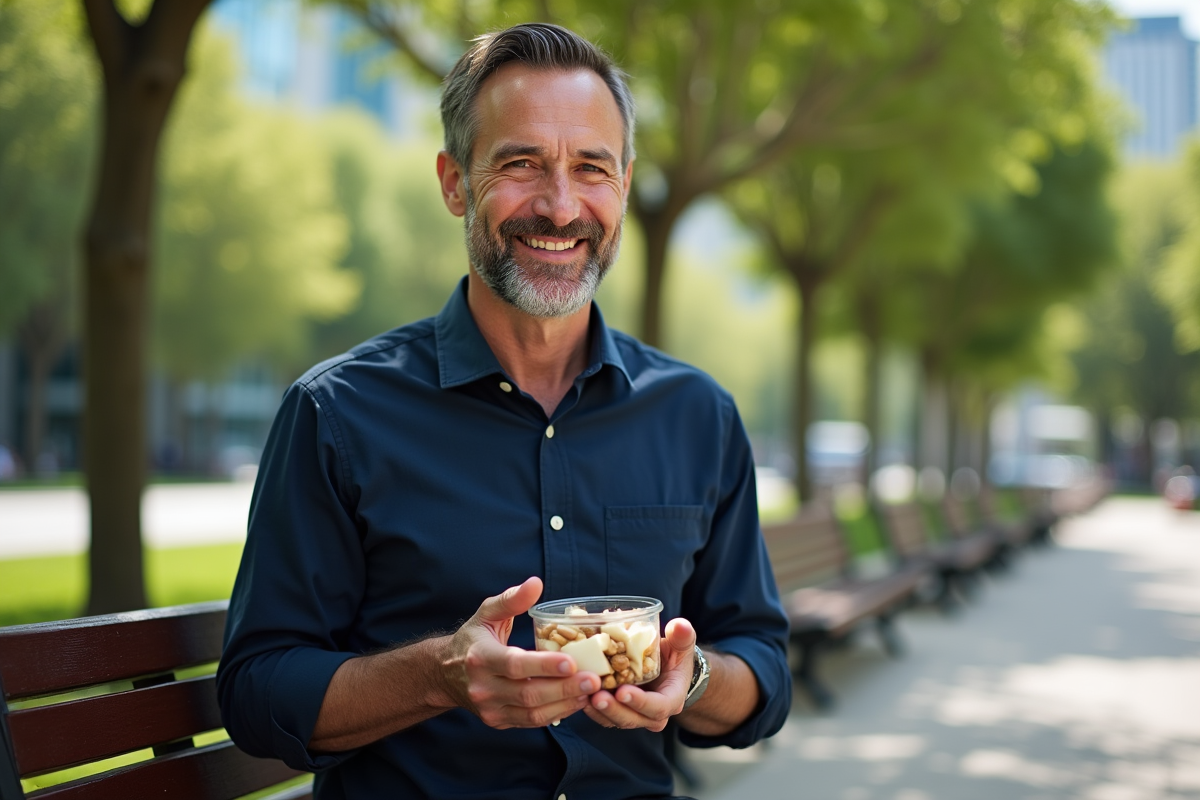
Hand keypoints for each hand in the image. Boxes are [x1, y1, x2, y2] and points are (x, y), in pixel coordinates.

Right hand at [439, 577, 599, 728]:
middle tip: (594, 680)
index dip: (544, 666)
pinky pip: (530, 722)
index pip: (515, 665)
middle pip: (528, 694)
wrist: (444, 674)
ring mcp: (490, 708)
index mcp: (481, 658)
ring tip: (590, 692)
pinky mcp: (498, 721)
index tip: (572, 662)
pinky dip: (556, 714)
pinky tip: (575, 701)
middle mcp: (483, 687)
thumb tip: (536, 583)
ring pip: (532, 713)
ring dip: (564, 704)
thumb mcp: (486, 614)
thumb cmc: (472, 640)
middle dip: (564, 688)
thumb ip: (511, 599)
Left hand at [583, 617, 695, 731]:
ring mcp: (633, 715)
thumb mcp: (681, 645)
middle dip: (614, 709)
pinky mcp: (617, 711)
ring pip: (615, 720)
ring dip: (598, 710)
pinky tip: (577, 694)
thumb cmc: (674, 657)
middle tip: (597, 696)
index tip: (623, 691)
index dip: (640, 702)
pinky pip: (603, 716)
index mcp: (670, 700)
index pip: (657, 707)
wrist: (666, 669)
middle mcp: (652, 714)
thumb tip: (681, 626)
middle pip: (632, 719)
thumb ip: (682, 636)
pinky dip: (590, 708)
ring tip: (583, 695)